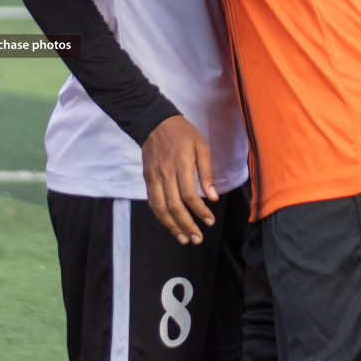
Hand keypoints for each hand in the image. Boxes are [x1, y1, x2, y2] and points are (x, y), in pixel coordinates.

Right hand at [141, 116, 218, 244]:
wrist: (154, 122)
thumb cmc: (182, 133)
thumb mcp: (201, 147)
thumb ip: (207, 173)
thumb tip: (213, 197)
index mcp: (181, 164)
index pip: (189, 195)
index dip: (200, 211)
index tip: (209, 221)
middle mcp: (165, 173)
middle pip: (174, 206)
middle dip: (186, 225)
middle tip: (197, 238)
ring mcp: (153, 177)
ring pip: (160, 208)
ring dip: (172, 226)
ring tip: (184, 238)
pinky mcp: (147, 178)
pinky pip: (152, 202)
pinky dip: (161, 216)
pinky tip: (171, 224)